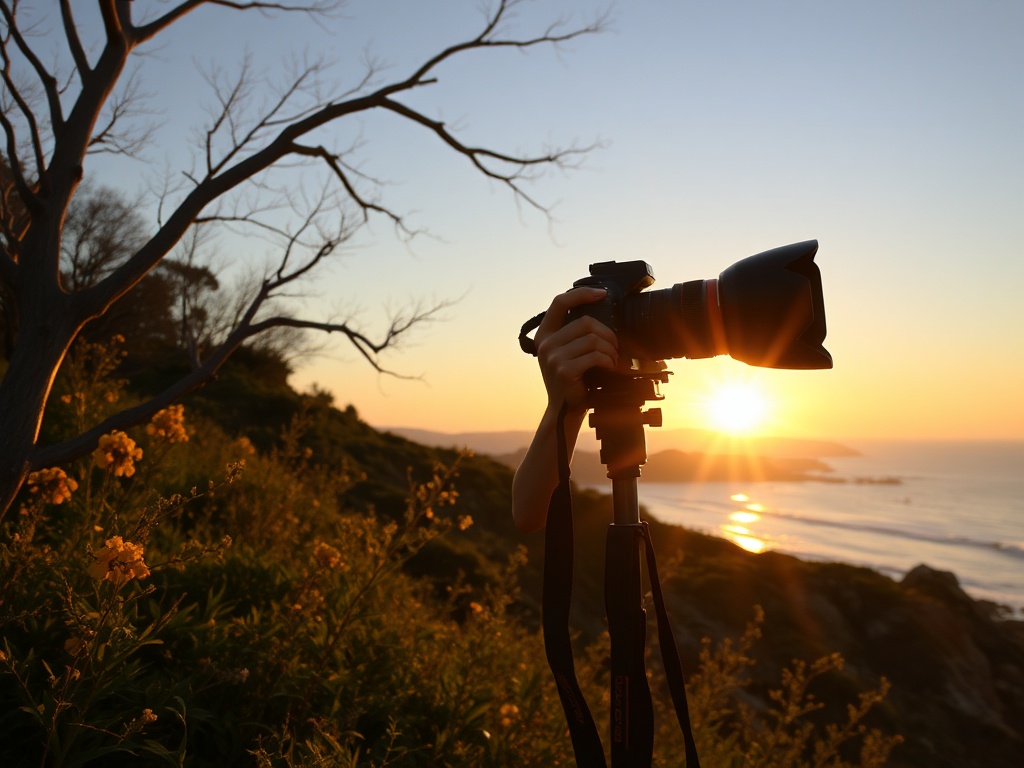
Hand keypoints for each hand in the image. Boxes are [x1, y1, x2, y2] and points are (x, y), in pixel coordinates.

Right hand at [534, 287, 618, 409]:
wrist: (565, 410)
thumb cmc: (573, 380)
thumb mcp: (567, 352)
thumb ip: (574, 334)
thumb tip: (601, 310)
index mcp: (544, 334)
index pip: (560, 302)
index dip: (581, 294)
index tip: (602, 294)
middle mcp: (545, 343)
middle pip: (585, 321)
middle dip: (607, 333)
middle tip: (615, 347)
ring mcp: (552, 357)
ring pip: (592, 339)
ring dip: (610, 349)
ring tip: (613, 359)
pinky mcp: (564, 370)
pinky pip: (594, 356)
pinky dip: (608, 361)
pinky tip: (610, 367)